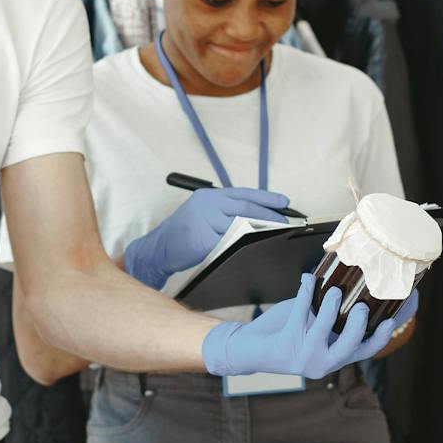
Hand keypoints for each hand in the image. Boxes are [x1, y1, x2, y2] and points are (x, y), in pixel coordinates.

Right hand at [123, 186, 290, 288]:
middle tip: (285, 223)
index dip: (267, 197)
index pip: (243, 193)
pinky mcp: (203, 240)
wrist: (158, 249)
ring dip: (260, 231)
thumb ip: (225, 212)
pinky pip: (229, 243)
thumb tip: (258, 218)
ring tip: (275, 234)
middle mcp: (207, 204)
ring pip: (240, 225)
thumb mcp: (203, 214)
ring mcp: (204, 221)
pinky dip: (244, 245)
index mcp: (209, 195)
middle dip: (268, 215)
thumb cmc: (183, 234)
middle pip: (245, 207)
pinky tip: (256, 247)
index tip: (285, 202)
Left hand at [201, 273, 411, 379]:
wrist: (249, 347)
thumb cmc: (285, 330)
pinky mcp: (284, 348)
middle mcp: (323, 362)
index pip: (366, 350)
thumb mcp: (312, 321)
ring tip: (335, 290)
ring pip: (323, 333)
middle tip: (364, 308)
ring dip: (330, 309)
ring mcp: (303, 358)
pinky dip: (304, 294)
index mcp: (335, 357)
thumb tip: (350, 273)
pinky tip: (308, 278)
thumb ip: (331, 307)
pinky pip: (298, 315)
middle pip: (351, 348)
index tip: (394, 317)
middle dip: (359, 327)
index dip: (383, 335)